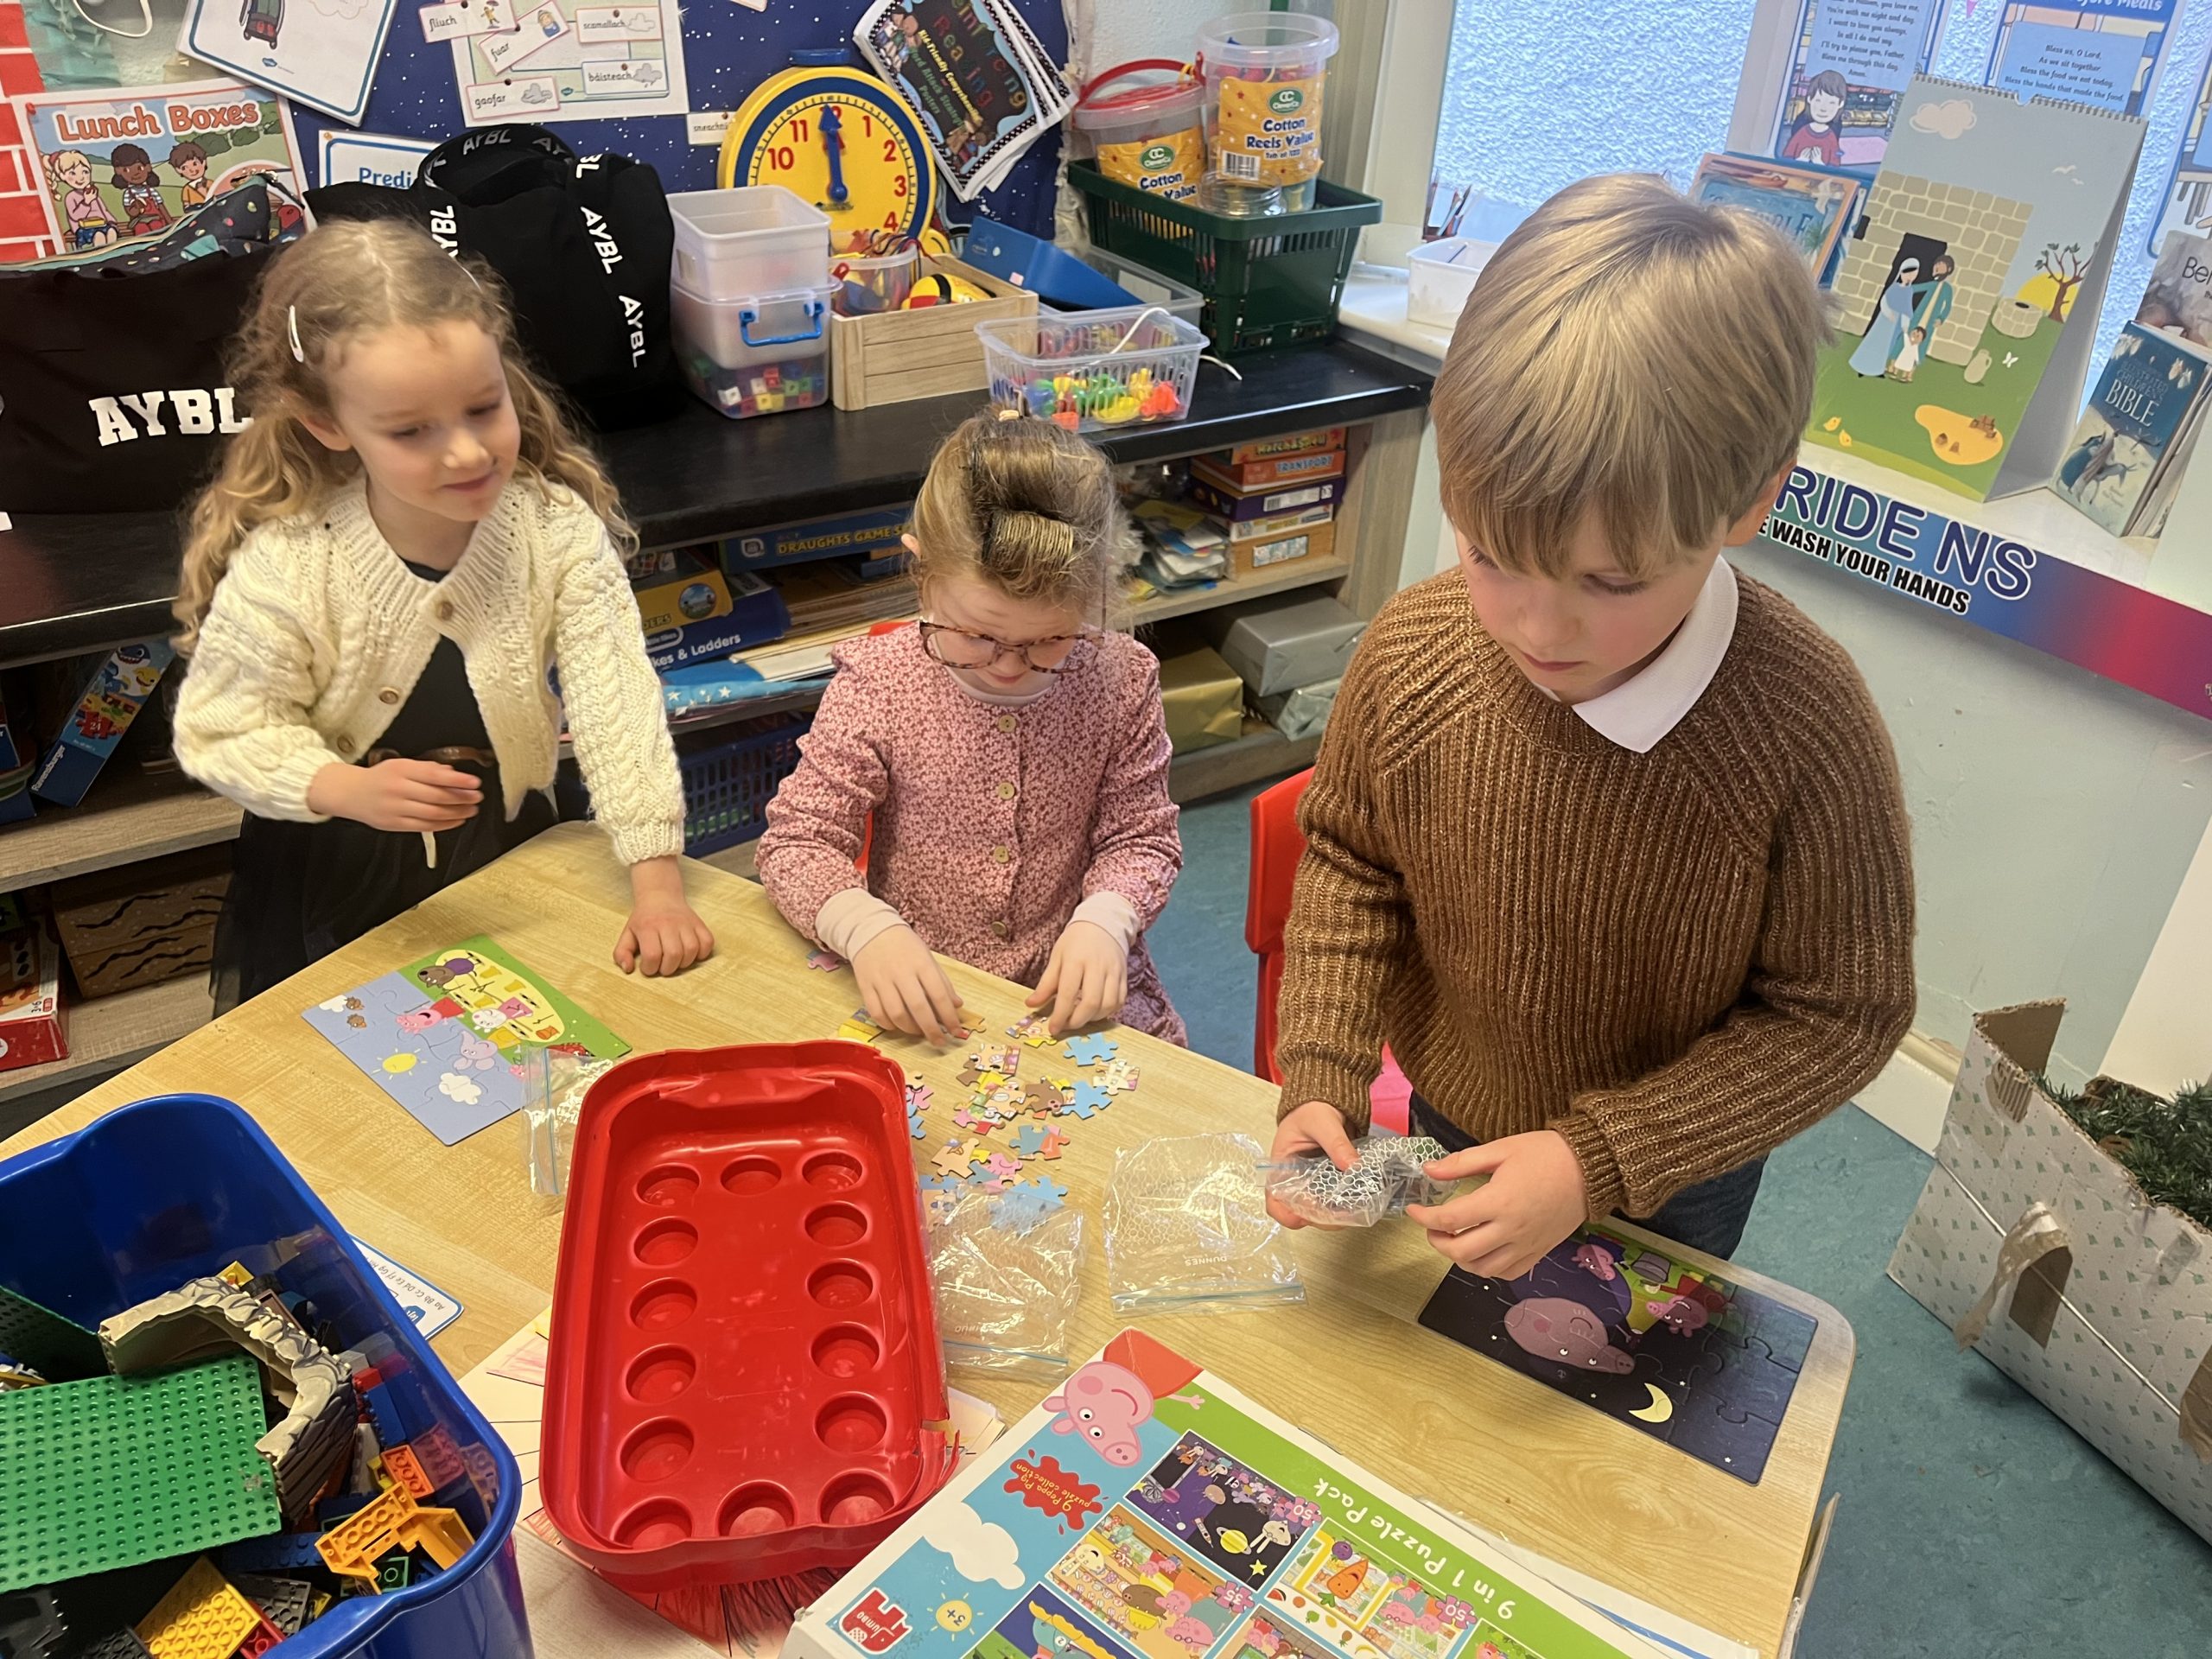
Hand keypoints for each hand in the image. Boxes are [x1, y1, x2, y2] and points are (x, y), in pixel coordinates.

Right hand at [309, 758, 479, 832]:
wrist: (350, 793)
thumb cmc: (380, 777)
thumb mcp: (401, 765)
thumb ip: (427, 768)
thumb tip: (452, 773)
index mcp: (400, 770)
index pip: (434, 776)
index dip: (458, 781)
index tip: (474, 783)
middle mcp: (397, 789)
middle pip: (436, 796)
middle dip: (461, 798)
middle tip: (477, 797)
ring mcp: (395, 808)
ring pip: (432, 813)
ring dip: (456, 813)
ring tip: (472, 809)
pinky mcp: (394, 824)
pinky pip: (424, 827)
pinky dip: (444, 825)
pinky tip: (457, 820)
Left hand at [616, 856, 713, 975]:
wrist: (660, 895)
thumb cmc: (644, 919)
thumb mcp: (627, 934)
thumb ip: (621, 953)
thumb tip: (628, 969)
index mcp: (648, 927)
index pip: (652, 955)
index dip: (650, 968)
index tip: (648, 967)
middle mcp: (668, 923)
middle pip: (673, 954)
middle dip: (668, 968)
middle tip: (663, 966)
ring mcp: (686, 923)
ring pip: (691, 950)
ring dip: (684, 963)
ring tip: (676, 961)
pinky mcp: (699, 923)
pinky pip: (707, 942)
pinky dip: (702, 953)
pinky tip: (691, 954)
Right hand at [853, 924, 963, 1044]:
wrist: (871, 931)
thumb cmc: (904, 945)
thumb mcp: (928, 957)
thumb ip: (942, 982)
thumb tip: (957, 1005)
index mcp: (921, 963)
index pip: (939, 994)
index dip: (949, 1017)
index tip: (956, 1031)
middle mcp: (901, 972)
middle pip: (918, 1008)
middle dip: (931, 1030)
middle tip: (939, 1041)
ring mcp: (882, 980)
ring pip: (896, 1013)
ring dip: (910, 1029)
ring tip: (918, 1032)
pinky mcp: (866, 986)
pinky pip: (876, 1013)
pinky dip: (888, 1024)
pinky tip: (897, 1025)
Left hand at [1026, 920, 1125, 1034]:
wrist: (1103, 924)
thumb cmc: (1075, 942)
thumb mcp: (1057, 957)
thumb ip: (1046, 984)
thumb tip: (1031, 1004)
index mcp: (1075, 960)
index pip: (1068, 993)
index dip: (1060, 1015)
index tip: (1053, 1029)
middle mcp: (1097, 966)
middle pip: (1091, 1003)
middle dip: (1078, 1021)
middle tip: (1067, 1025)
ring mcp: (1114, 972)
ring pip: (1108, 1005)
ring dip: (1093, 1018)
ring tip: (1080, 1017)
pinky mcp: (1124, 976)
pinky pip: (1119, 1001)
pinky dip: (1107, 1012)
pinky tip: (1096, 1011)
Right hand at [1265, 1101, 1355, 1228]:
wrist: (1328, 1099)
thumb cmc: (1313, 1108)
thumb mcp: (1322, 1122)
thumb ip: (1336, 1144)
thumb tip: (1354, 1166)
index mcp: (1281, 1168)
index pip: (1274, 1201)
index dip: (1288, 1214)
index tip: (1307, 1216)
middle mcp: (1295, 1181)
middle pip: (1300, 1213)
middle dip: (1321, 1219)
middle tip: (1343, 1214)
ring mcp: (1314, 1184)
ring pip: (1320, 1212)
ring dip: (1336, 1216)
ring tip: (1355, 1209)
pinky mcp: (1330, 1182)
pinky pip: (1335, 1201)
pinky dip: (1346, 1206)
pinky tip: (1359, 1202)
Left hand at [1403, 1130, 1587, 1279]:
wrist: (1592, 1168)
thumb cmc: (1547, 1154)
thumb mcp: (1501, 1149)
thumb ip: (1462, 1163)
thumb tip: (1430, 1171)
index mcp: (1499, 1202)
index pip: (1449, 1220)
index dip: (1423, 1217)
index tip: (1413, 1210)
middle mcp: (1511, 1229)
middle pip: (1462, 1252)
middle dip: (1438, 1242)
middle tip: (1432, 1227)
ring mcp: (1527, 1245)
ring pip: (1483, 1270)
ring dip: (1460, 1260)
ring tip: (1454, 1240)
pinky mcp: (1539, 1252)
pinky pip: (1508, 1273)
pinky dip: (1488, 1269)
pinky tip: (1482, 1252)